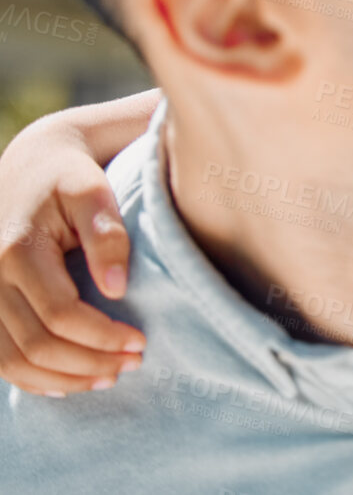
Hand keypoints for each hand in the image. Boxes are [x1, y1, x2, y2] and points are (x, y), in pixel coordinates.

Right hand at [0, 117, 144, 395]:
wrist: (31, 167)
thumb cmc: (71, 178)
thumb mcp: (93, 191)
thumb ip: (107, 233)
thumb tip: (117, 289)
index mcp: (18, 250)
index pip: (60, 314)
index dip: (102, 336)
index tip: (141, 341)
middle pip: (36, 344)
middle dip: (88, 362)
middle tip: (133, 363)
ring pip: (12, 361)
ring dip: (63, 378)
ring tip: (109, 377)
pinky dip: (32, 378)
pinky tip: (67, 383)